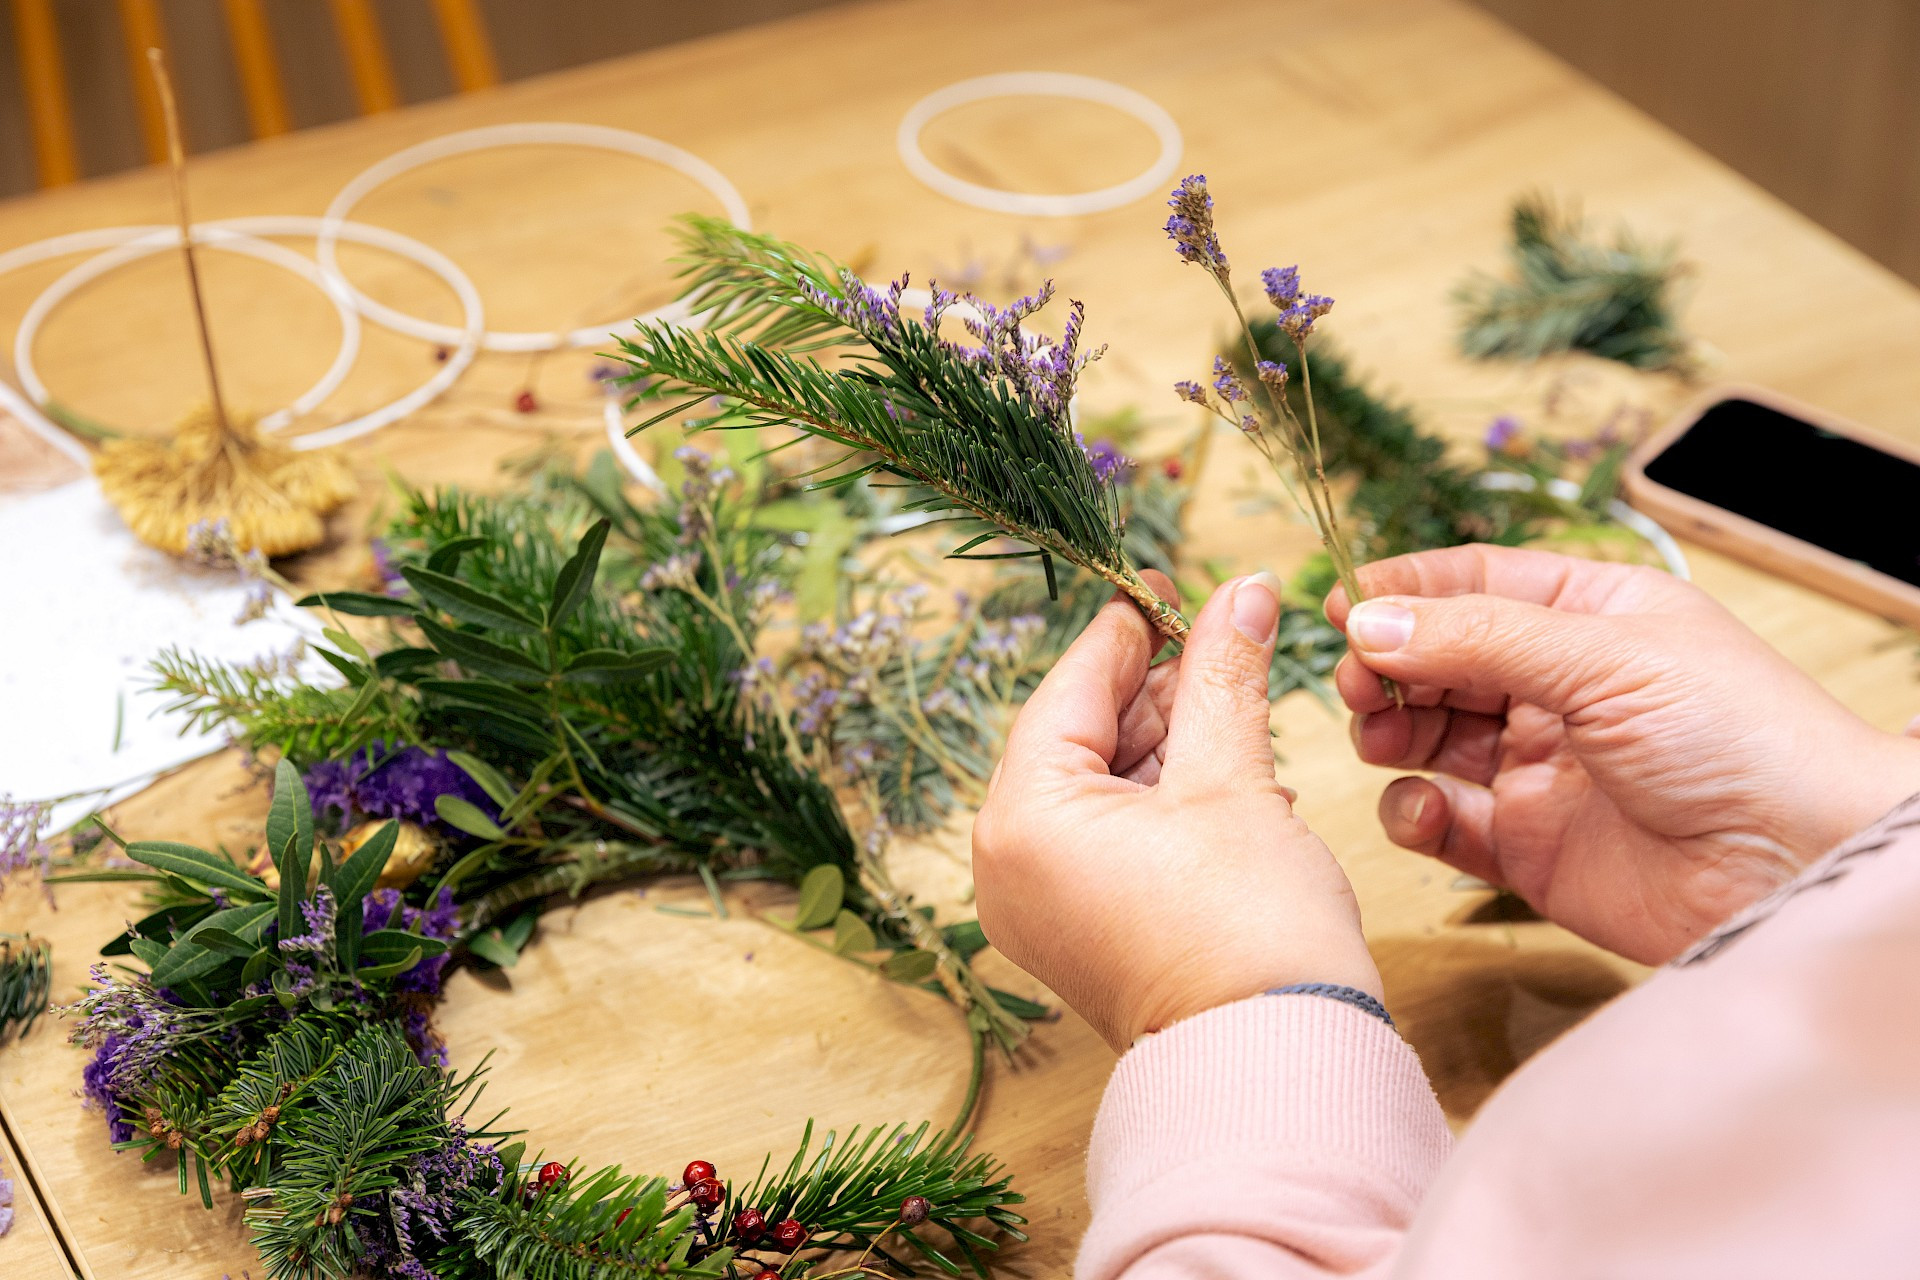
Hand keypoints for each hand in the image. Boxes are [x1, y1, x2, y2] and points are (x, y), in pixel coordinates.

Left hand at [972, 571, 1379, 1050]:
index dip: (1128, 629)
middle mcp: (1010, 863)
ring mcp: (1040, 903)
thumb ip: (1225, 676)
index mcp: (1022, 818)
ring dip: (1168, 741)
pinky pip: (1107, 834)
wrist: (1277, 1061)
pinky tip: (1226, 770)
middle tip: (1218, 636)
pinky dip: (1162, 797)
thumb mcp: (1234, 778)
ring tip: (1236, 703)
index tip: (1169, 585)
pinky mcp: (1079, 929)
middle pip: (1079, 735)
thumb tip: (1242, 590)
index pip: (1069, 689)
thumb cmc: (1248, 928)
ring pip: (1099, 784)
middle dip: (1156, 688)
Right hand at [1328, 545, 1919, 963]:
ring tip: (1379, 736)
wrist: (1800, 866)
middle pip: (1437, 659)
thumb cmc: (1743, 738)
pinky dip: (1413, 812)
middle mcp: (1559, 687)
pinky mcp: (1528, 847)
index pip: (1472, 582)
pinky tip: (1419, 807)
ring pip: (1427, 737)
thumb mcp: (1603, 657)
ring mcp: (1540, 768)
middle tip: (1359, 683)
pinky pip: (1442, 821)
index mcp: (1589, 615)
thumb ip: (1476, 637)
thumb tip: (1369, 622)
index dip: (1404, 591)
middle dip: (1387, 665)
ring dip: (1389, 731)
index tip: (1342, 606)